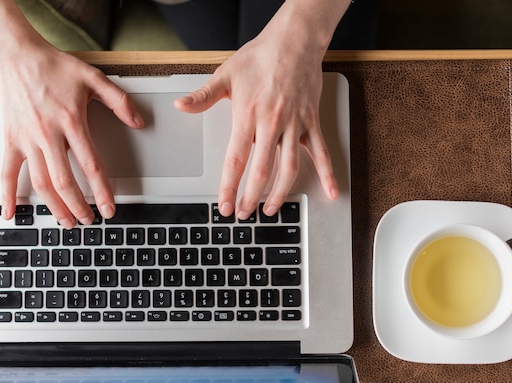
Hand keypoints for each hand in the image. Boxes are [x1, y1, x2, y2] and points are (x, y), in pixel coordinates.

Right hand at [0, 45, 143, 227]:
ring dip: (54, 207)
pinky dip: (8, 194)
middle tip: (89, 220)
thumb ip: (119, 101)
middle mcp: (48, 134)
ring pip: (40, 183)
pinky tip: (12, 213)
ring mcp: (27, 139)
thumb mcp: (93, 78)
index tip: (108, 208)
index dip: (101, 191)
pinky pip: (7, 172)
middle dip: (78, 207)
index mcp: (72, 122)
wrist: (16, 56)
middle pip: (64, 182)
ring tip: (66, 222)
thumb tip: (138, 122)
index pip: (90, 165)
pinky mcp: (10, 140)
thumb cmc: (53, 67)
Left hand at [174, 1, 340, 218]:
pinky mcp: (311, 122)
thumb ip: (203, 96)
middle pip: (262, 171)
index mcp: (248, 116)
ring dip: (281, 193)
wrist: (294, 41)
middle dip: (252, 197)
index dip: (229, 187)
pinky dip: (327, 173)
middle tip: (244, 213)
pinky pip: (321, 152)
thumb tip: (181, 106)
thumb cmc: (260, 57)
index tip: (225, 206)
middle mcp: (272, 124)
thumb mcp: (226, 74)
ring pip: (290, 168)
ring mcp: (295, 125)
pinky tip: (330, 191)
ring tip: (272, 209)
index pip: (236, 160)